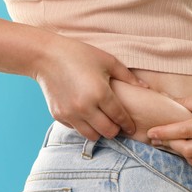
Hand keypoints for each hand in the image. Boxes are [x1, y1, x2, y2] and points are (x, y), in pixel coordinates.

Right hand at [33, 35, 147, 139]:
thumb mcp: (107, 61)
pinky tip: (86, 114)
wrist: (45, 56)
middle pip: (108, 132)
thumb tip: (146, 88)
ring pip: (92, 136)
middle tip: (117, 124)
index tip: (132, 128)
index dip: (128, 125)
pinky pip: (77, 129)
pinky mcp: (59, 116)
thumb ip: (128, 77)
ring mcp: (70, 114)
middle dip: (115, 130)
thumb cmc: (79, 55)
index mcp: (100, 93)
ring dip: (100, 131)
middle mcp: (85, 107)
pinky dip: (84, 126)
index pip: (120, 117)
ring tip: (102, 121)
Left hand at [147, 83, 191, 170]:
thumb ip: (184, 103)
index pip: (186, 130)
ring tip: (171, 144)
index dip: (166, 132)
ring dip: (180, 153)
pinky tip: (187, 150)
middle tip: (157, 139)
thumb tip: (160, 104)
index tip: (151, 133)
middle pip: (189, 149)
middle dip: (170, 144)